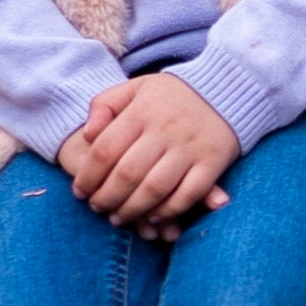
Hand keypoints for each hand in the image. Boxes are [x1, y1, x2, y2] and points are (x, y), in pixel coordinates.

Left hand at [59, 75, 238, 236]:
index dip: (88, 176)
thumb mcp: (134, 88)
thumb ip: (104, 105)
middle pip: (127, 174)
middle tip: (98, 208)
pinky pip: (188, 194)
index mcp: (141, 111)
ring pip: (155, 189)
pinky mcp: (213, 161)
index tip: (79, 192)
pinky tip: (154, 217)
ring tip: (119, 218)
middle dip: (107, 198)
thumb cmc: (171, 95)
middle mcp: (165, 130)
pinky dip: (169, 210)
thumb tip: (87, 134)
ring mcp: (190, 147)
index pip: (105, 150)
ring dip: (133, 210)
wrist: (226, 89)